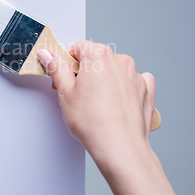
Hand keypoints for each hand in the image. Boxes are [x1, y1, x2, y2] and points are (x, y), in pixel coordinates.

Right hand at [37, 41, 182, 194]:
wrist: (120, 147)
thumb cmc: (93, 123)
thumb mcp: (65, 92)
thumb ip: (56, 68)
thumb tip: (48, 55)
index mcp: (98, 56)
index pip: (79, 47)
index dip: (68, 61)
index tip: (65, 75)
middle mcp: (120, 61)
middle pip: (97, 57)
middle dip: (86, 71)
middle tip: (77, 93)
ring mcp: (136, 75)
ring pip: (115, 69)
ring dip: (105, 79)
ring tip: (96, 103)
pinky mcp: (146, 90)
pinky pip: (133, 81)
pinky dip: (124, 87)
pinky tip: (115, 103)